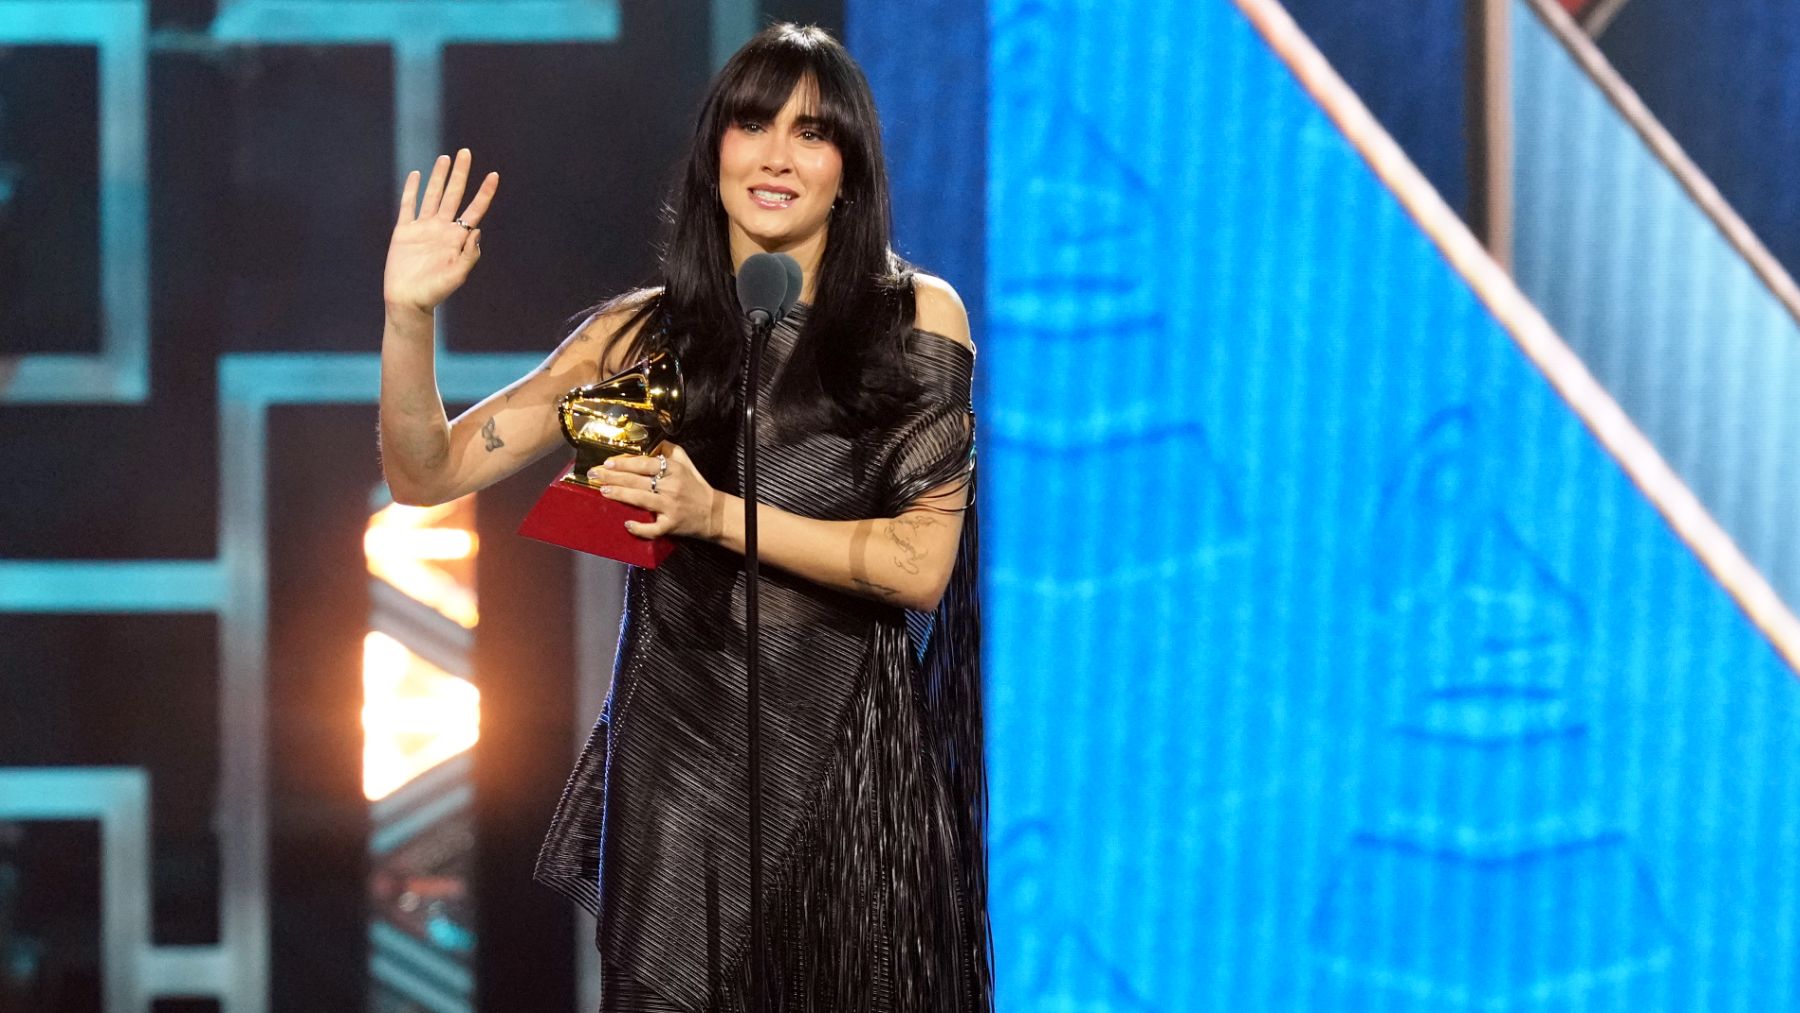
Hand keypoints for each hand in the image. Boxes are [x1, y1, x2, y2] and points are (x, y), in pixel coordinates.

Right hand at [383, 148, 497, 315]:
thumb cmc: (434, 293)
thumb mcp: (457, 276)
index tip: (494, 175)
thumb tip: (477, 230)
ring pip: (432, 195)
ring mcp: (423, 228)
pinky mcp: (405, 231)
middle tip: (466, 152)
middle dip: (461, 174)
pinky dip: (411, 190)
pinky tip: (416, 175)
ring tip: (446, 158)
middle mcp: (442, 228)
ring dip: (439, 177)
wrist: (408, 301)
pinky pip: (408, 206)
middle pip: (454, 195)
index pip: (474, 209)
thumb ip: (469, 255)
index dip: (484, 192)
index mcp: (457, 238)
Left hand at [594, 444, 722, 540]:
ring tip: (602, 490)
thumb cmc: (696, 486)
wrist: (714, 513)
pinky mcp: (671, 525)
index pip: (645, 464)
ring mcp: (671, 507)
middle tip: (595, 474)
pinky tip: (627, 524)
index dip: (625, 463)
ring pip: (641, 500)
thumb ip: (669, 450)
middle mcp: (672, 487)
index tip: (608, 462)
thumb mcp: (686, 462)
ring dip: (620, 495)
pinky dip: (640, 528)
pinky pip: (653, 528)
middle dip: (613, 477)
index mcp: (674, 470)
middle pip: (637, 480)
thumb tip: (650, 442)